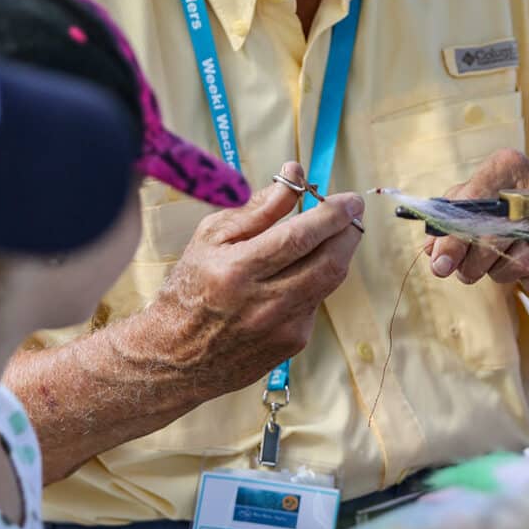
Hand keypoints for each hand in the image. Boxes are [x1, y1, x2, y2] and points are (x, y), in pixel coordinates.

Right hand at [149, 161, 363, 393]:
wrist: (176, 353)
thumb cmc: (192, 286)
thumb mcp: (212, 236)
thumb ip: (258, 206)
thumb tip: (295, 174)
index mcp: (238, 270)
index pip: (299, 237)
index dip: (332, 215)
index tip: (349, 199)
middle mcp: (264, 303)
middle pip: (328, 262)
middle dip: (348, 231)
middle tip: (352, 210)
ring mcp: (282, 328)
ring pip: (330, 282)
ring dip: (340, 252)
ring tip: (336, 232)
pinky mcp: (292, 344)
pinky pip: (316, 302)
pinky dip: (317, 280)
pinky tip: (302, 271)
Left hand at [426, 148, 528, 293]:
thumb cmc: (511, 201)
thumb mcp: (479, 195)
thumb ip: (451, 218)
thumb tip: (433, 252)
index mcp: (508, 165)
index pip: (473, 204)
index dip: (453, 239)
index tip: (440, 264)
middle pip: (493, 239)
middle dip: (472, 264)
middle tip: (466, 272)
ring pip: (517, 264)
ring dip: (499, 273)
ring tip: (498, 264)